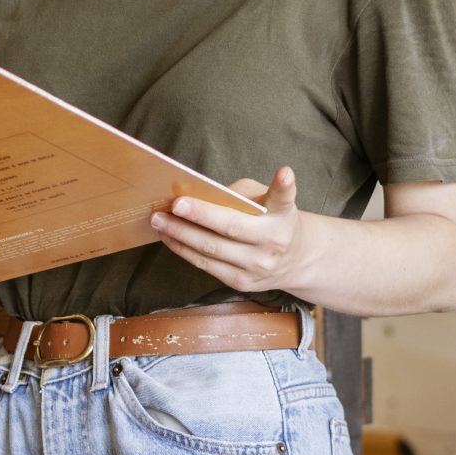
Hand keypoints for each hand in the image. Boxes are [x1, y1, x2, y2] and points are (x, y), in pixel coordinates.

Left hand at [148, 167, 314, 295]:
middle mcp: (273, 241)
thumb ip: (239, 194)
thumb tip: (198, 196)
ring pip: (212, 250)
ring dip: (181, 234)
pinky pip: (206, 265)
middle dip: (200, 215)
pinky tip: (168, 236)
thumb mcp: (265, 199)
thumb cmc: (271, 219)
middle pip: (232, 227)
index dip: (284, 186)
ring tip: (159, 220)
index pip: (285, 198)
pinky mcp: (241, 282)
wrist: (296, 261)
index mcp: (283, 215)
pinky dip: (184, 249)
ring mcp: (257, 266)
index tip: (285, 172)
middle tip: (174, 204)